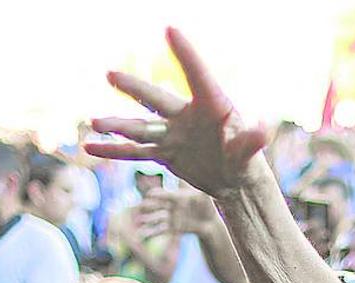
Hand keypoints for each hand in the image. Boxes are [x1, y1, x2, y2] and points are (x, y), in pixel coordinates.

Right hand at [84, 27, 268, 197]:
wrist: (233, 180)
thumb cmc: (245, 159)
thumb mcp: (248, 152)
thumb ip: (252, 141)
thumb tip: (263, 130)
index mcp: (211, 106)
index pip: (197, 75)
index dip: (185, 54)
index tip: (170, 29)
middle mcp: (186, 115)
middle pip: (156, 99)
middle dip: (133, 88)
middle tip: (111, 74)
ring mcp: (172, 134)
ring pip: (140, 127)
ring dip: (117, 125)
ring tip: (93, 122)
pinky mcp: (164, 153)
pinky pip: (135, 152)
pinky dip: (113, 150)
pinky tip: (90, 147)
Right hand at [136, 187, 218, 237]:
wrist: (209, 222)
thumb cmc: (206, 205)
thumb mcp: (202, 194)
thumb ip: (196, 187)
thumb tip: (192, 175)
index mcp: (176, 196)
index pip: (164, 194)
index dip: (158, 194)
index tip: (151, 194)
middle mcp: (170, 206)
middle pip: (157, 205)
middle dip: (149, 205)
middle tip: (142, 206)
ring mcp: (170, 217)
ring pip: (156, 218)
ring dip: (148, 219)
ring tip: (140, 221)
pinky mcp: (172, 228)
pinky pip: (160, 230)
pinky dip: (151, 232)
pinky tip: (142, 234)